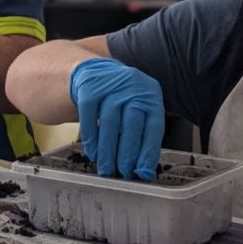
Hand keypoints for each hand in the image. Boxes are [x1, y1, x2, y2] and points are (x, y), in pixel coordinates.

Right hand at [69, 57, 164, 179]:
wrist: (98, 70)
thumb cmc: (123, 97)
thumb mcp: (139, 106)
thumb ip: (143, 133)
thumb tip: (144, 170)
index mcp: (150, 93)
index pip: (153, 126)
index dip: (148, 152)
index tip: (143, 172)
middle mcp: (133, 86)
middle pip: (131, 125)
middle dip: (127, 153)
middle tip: (123, 173)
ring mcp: (110, 84)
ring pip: (109, 122)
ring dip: (108, 150)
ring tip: (107, 168)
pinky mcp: (89, 86)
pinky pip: (89, 117)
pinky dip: (91, 138)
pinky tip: (93, 153)